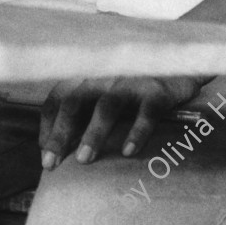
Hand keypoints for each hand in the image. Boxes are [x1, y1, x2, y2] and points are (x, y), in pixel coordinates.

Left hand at [39, 75, 207, 168]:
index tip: (44, 154)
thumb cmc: (136, 86)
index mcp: (87, 76)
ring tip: (84, 160)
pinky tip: (129, 152)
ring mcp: (130, 81)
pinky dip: (137, 131)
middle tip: (51, 163)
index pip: (57, 99)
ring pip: (106, 106)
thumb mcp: (106, 92)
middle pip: (73, 102)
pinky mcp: (157, 89)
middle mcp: (104, 75)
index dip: (47, 126)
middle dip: (60, 133)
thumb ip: (86, 110)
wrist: (181, 62)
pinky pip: (146, 111)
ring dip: (93, 134)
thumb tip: (63, 147)